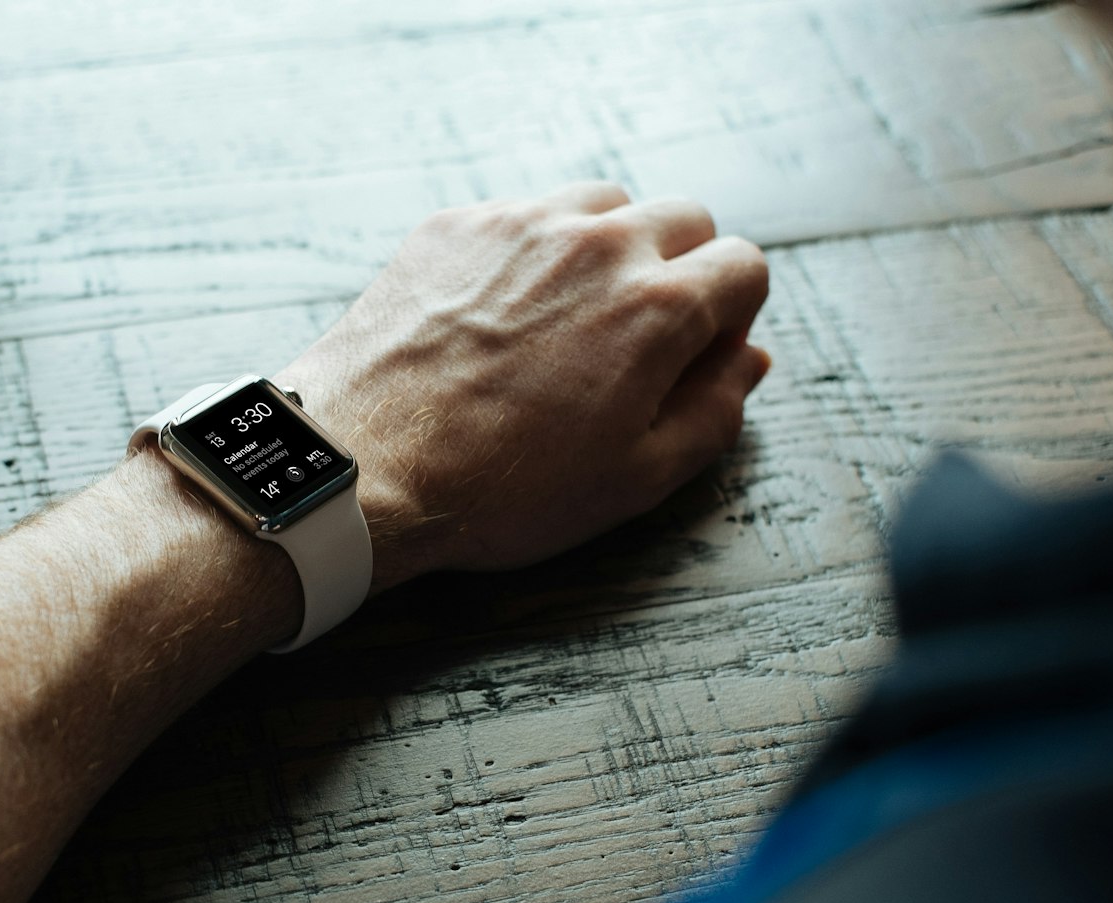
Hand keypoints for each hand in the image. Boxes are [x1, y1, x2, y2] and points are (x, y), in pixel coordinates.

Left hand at [281, 182, 771, 590]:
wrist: (364, 467)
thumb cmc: (500, 489)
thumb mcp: (634, 479)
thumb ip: (712, 411)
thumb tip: (748, 360)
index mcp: (658, 306)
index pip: (744, 265)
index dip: (731, 316)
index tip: (696, 355)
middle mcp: (595, 242)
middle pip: (682, 218)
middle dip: (680, 270)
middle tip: (637, 341)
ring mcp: (519, 223)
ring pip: (602, 204)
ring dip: (607, 249)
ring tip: (568, 323)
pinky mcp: (455, 225)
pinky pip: (522, 215)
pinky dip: (531, 253)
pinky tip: (499, 317)